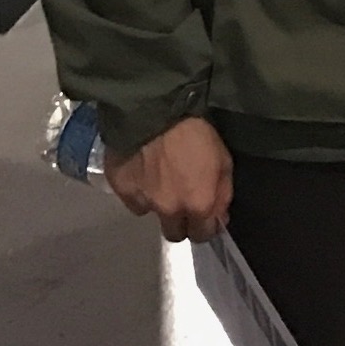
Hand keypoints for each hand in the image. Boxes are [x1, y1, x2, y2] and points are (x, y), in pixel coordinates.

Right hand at [106, 116, 233, 241]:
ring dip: (158, 203)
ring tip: (160, 179)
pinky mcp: (120, 190)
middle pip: (174, 234)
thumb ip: (222, 195)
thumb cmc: (196, 132)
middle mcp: (169, 211)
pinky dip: (138, 190)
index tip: (203, 216)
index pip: (203, 235)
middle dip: (180, 223)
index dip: (205, 227)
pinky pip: (132, 199)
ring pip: (152, 215)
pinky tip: (142, 171)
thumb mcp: (224, 161)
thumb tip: (219, 218)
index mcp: (198, 205)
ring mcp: (142, 202)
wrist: (154, 110)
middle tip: (181, 200)